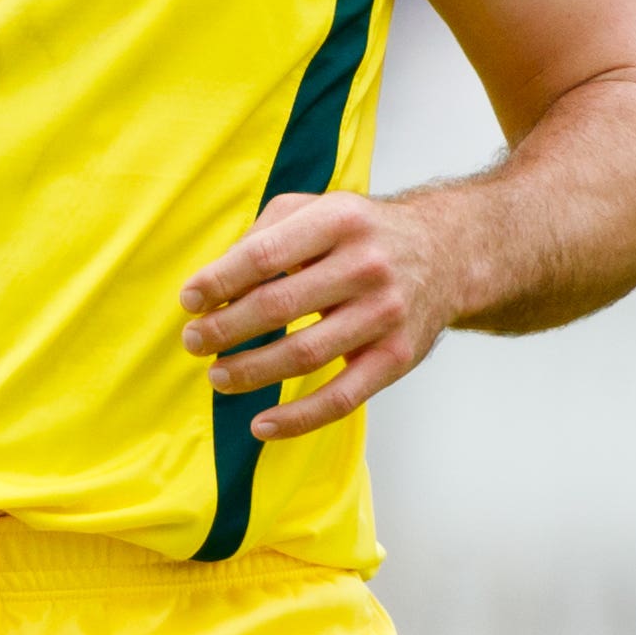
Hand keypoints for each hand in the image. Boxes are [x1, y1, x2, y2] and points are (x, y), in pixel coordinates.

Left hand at [177, 191, 462, 440]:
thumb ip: (264, 234)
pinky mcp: (397, 358)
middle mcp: (366, 266)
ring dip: (251, 371)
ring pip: (305, 354)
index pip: (263, 255)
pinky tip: (260, 425)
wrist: (446, 253)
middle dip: (225, 328)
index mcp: (338, 221)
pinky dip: (298, 418)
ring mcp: (385, 314)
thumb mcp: (317, 209)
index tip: (188, 301)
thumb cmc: (361, 232)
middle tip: (193, 342)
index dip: (218, 281)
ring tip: (217, 376)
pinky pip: (342, 398)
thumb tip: (212, 284)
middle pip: (278, 306)